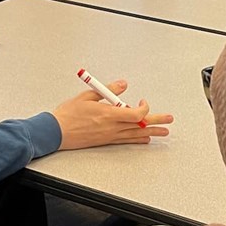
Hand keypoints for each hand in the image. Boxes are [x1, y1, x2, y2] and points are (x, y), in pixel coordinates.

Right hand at [52, 78, 172, 149]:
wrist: (56, 132)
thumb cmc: (68, 114)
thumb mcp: (88, 95)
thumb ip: (108, 90)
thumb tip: (123, 84)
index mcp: (108, 114)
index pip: (135, 113)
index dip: (144, 107)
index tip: (143, 101)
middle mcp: (112, 127)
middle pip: (140, 125)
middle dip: (157, 121)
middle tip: (169, 120)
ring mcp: (110, 135)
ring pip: (136, 134)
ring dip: (152, 132)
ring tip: (164, 132)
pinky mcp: (106, 140)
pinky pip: (127, 140)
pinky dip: (138, 139)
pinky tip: (145, 139)